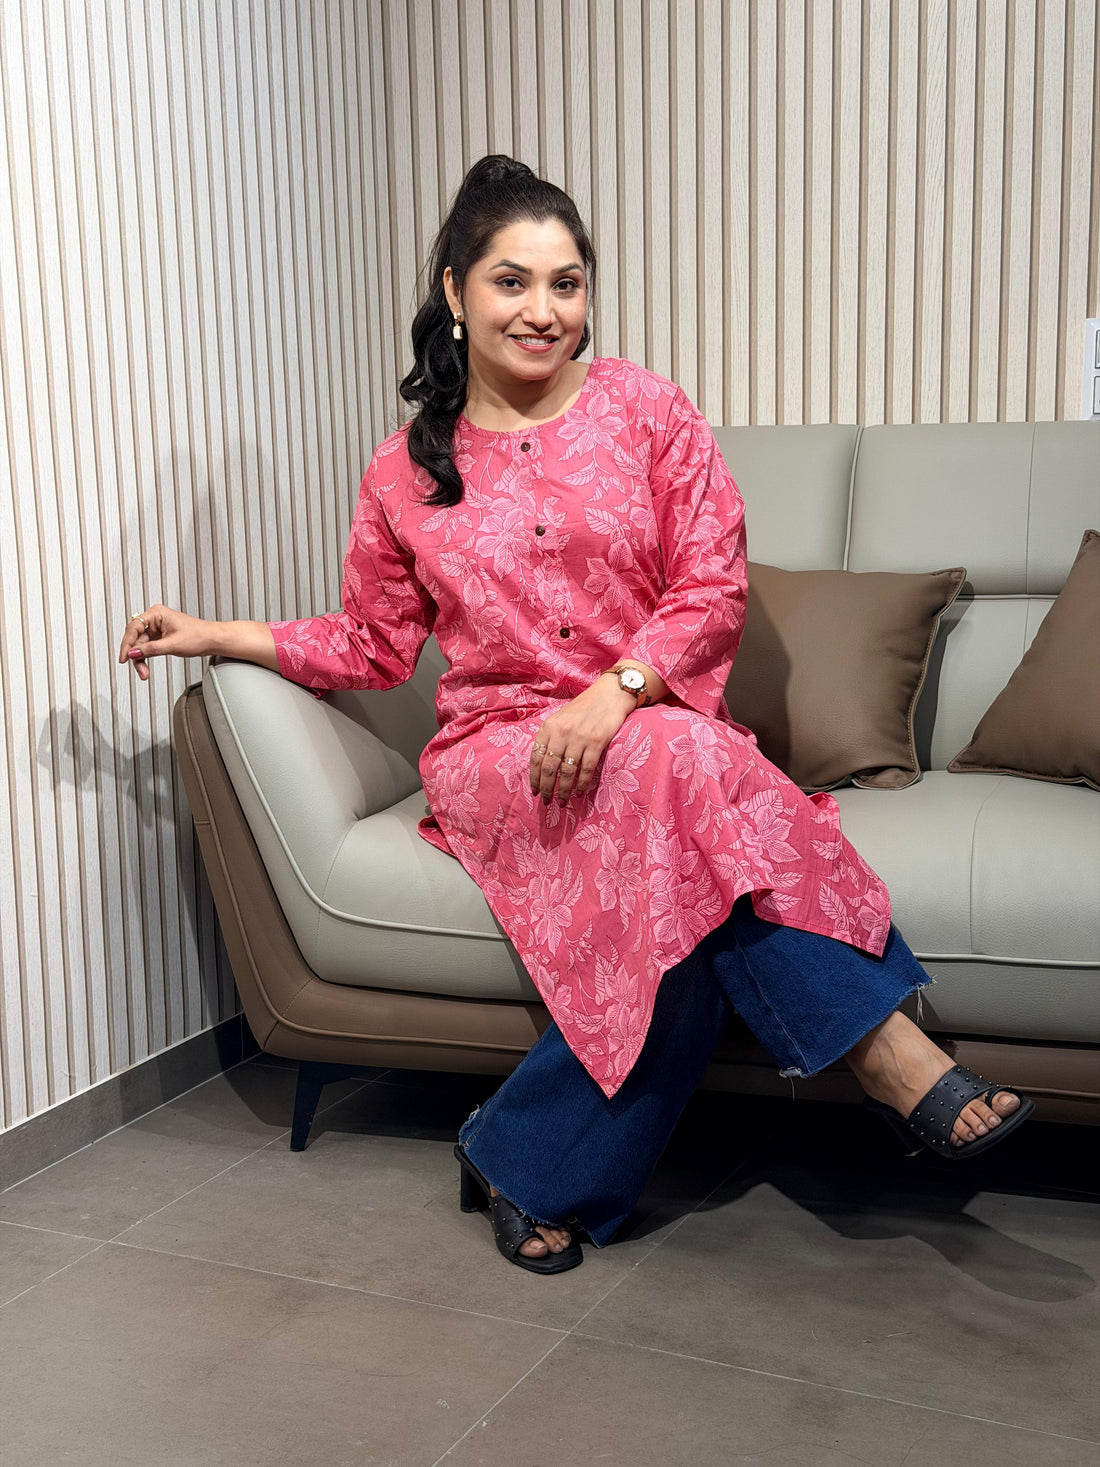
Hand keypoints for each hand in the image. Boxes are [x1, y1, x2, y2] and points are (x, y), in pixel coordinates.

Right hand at [118, 605, 216, 682]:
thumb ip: (150, 649)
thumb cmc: (199, 636)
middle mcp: (155, 619)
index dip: (127, 644)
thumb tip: (133, 653)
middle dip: (136, 655)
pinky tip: (145, 667)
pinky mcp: (160, 637)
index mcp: (157, 613)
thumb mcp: (172, 644)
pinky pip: (147, 648)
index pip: (133, 628)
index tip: (124, 657)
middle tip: (139, 670)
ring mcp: (157, 629)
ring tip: (144, 673)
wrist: (213, 640)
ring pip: (140, 645)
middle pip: (135, 638)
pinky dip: (146, 658)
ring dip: (141, 659)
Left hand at [530, 676, 636, 803]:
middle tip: (547, 802)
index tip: (535, 791)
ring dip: (564, 790)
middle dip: (547, 788)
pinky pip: (586, 769)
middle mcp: (561, 732)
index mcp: (549, 727)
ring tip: (563, 801)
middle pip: (549, 767)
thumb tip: (542, 765)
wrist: (610, 694)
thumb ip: (551, 737)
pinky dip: (582, 783)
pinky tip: (579, 792)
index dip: (534, 778)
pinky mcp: (597, 741)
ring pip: (567, 771)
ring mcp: (579, 737)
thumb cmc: (584, 708)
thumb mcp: (561, 718)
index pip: (536, 758)